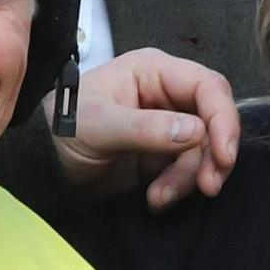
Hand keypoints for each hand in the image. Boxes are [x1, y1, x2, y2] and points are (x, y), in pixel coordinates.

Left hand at [52, 47, 240, 209]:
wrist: (45, 164)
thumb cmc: (65, 125)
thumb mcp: (99, 124)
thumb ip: (146, 127)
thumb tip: (195, 132)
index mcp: (154, 71)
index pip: (208, 87)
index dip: (223, 119)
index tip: (223, 155)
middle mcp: (169, 94)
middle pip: (214, 120)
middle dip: (213, 155)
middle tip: (208, 185)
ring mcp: (170, 125)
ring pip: (205, 151)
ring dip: (189, 178)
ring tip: (159, 197)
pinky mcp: (167, 154)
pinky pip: (190, 170)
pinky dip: (178, 188)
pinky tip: (155, 198)